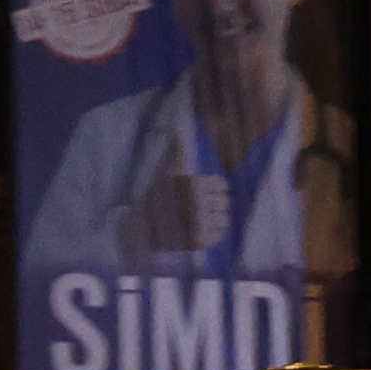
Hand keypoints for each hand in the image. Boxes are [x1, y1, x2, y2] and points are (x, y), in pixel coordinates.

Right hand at [148, 141, 227, 255]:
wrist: (144, 225)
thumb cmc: (157, 196)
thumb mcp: (166, 171)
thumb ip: (176, 151)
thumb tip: (178, 128)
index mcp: (192, 184)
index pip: (223, 185)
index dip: (215, 189)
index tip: (203, 192)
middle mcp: (197, 203)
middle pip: (226, 203)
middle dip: (215, 204)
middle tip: (201, 206)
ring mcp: (199, 223)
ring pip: (225, 220)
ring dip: (215, 219)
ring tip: (200, 218)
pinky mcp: (199, 241)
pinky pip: (221, 235)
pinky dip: (213, 233)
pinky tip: (200, 229)